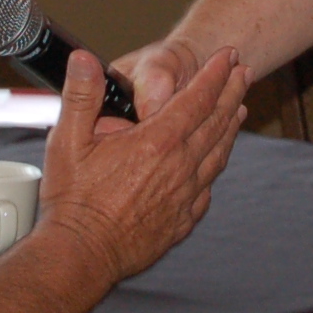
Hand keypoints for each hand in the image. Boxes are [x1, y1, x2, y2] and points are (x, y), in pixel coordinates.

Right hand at [37, 46, 246, 285]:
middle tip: (244, 74)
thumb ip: (81, 95)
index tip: (228, 56)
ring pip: (218, 155)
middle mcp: (179, 167)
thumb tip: (83, 59)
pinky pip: (207, 188)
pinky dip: (215, 167)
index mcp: (157, 142)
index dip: (215, 74)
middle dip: (231, 93)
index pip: (198, 98)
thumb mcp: (68, 141)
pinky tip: (213, 164)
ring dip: (230, 128)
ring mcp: (185, 196)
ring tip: (238, 111)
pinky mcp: (182, 220)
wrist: (82, 256)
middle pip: (216, 123)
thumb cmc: (74, 203)